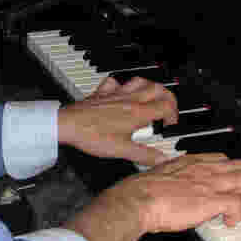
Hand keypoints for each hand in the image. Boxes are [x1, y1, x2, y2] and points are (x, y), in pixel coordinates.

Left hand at [57, 76, 177, 166]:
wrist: (67, 124)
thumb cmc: (92, 135)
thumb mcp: (121, 151)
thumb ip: (145, 155)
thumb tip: (163, 159)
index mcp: (137, 113)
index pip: (166, 106)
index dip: (173, 116)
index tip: (169, 127)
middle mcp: (129, 99)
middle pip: (157, 89)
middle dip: (167, 98)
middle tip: (167, 111)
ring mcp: (115, 94)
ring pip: (139, 81)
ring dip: (149, 88)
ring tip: (150, 99)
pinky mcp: (102, 93)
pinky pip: (115, 82)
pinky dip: (122, 85)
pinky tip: (121, 93)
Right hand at [112, 153, 240, 231]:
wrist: (137, 200)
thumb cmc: (142, 192)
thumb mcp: (161, 175)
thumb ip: (175, 178)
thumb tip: (178, 190)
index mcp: (191, 161)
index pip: (223, 159)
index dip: (232, 173)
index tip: (231, 185)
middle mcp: (204, 169)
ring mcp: (209, 183)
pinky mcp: (211, 200)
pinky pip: (237, 204)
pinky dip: (239, 214)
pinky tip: (229, 222)